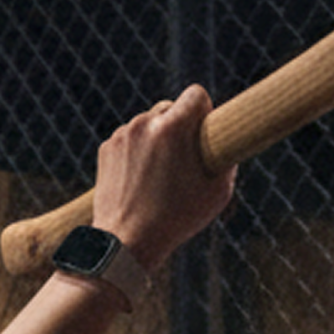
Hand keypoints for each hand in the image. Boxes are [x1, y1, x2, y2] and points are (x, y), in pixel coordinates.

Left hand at [93, 84, 233, 264]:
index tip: (205, 127)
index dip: (204, 109)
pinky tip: (142, 177)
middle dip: (179, 125)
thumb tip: (225, 144)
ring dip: (157, 137)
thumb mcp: (218, 192)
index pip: (195, 93)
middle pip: (170, 106)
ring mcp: (122, 135)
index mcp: (173, 128)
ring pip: (147, 122)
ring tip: (161, 173)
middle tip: (185, 155)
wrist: (126, 240)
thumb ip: (226, 160)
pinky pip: (129, 138)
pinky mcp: (106, 147)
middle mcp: (144, 123)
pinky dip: (137, 150)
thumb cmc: (177, 218)